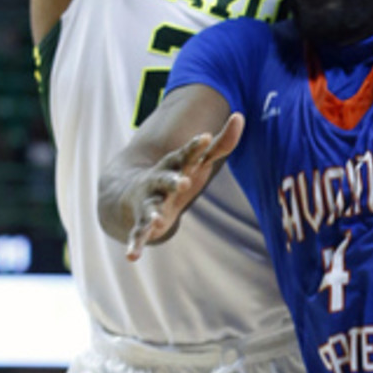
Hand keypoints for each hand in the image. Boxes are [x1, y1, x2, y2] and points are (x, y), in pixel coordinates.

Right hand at [125, 114, 244, 259]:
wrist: (133, 193)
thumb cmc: (177, 174)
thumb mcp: (200, 160)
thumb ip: (222, 143)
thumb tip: (240, 116)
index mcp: (175, 166)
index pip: (186, 153)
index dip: (195, 146)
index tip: (205, 137)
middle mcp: (159, 181)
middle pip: (166, 179)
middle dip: (173, 181)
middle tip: (184, 183)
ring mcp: (150, 202)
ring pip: (150, 208)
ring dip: (152, 213)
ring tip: (155, 220)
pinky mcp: (143, 222)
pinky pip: (138, 234)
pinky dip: (135, 244)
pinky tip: (131, 256)